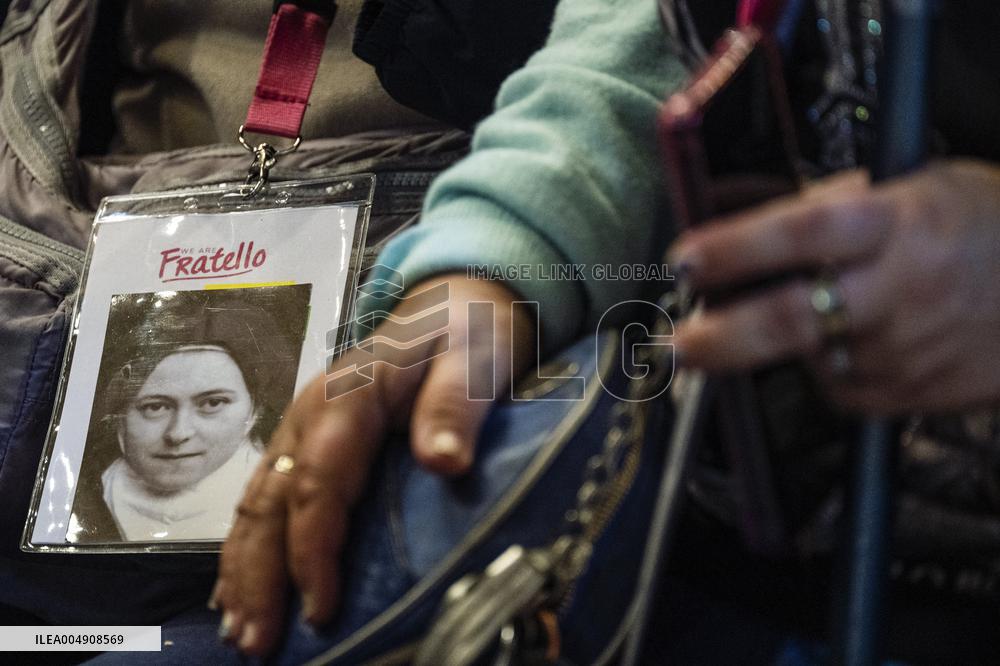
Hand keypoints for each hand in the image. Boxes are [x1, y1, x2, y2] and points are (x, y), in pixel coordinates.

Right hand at [212, 274, 533, 654]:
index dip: (313, 550)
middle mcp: (310, 415)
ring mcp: (300, 427)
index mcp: (349, 397)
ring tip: (240, 631)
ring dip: (243, 571)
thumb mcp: (474, 360)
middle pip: (271, 502)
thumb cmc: (466, 336)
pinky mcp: (303, 441)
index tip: (321, 608)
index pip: (320, 482)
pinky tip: (237, 587)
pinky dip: (246, 547)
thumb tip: (442, 461)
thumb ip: (456, 407)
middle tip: (256, 644)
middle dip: (260, 577)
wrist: (453, 305)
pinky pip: (262, 496)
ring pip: (254, 504)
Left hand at [669, 159, 999, 413]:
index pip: (804, 230)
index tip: (687, 260)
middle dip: (722, 338)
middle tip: (681, 345)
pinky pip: (837, 388)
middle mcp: (901, 290)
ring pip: (807, 358)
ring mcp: (906, 352)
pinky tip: (849, 341)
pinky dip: (824, 366)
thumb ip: (833, 203)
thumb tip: (740, 219)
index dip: (738, 247)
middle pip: (792, 320)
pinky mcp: (910, 398)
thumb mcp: (918, 186)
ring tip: (772, 323)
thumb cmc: (984, 227)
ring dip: (775, 346)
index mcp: (900, 222)